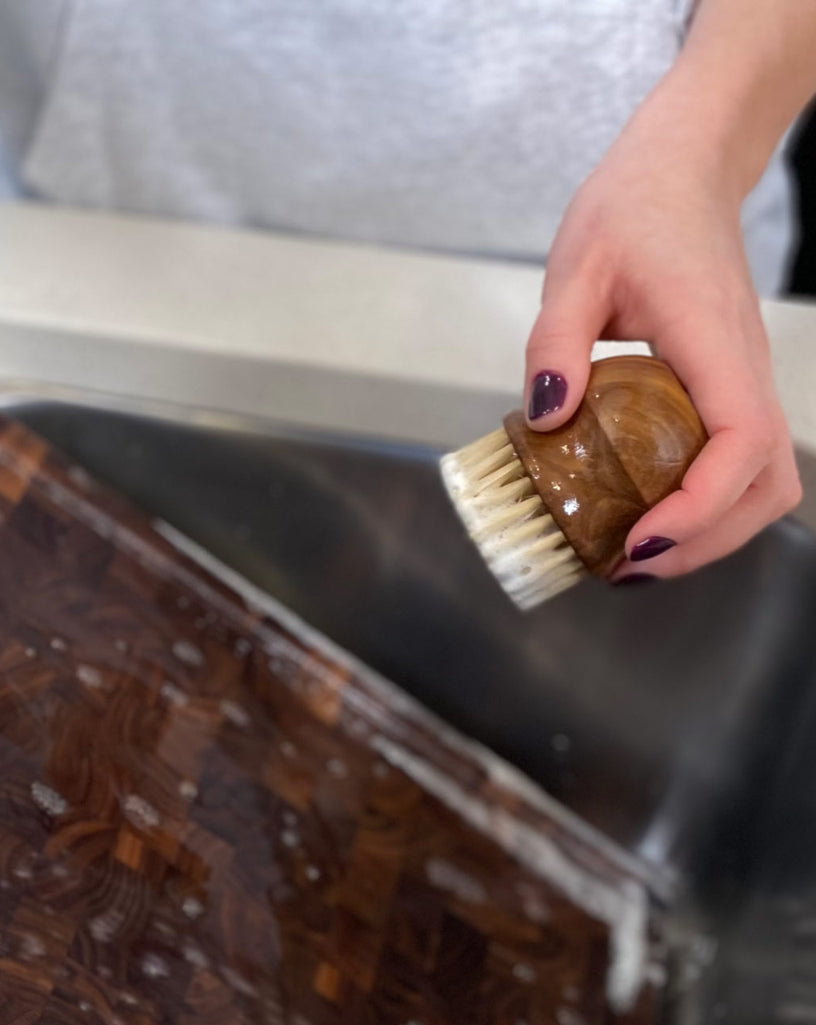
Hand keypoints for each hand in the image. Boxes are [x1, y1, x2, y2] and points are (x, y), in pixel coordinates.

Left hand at [524, 83, 801, 582]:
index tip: (639, 538)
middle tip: (627, 564)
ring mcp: (744, 380)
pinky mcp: (729, 386)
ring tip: (636, 552)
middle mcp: (744, 370)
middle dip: (707, 541)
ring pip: (764, 480)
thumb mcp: (574, 268)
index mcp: (713, 343)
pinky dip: (705, 501)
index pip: (742, 444)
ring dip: (712, 530)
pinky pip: (739, 460)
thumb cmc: (632, 208)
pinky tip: (647, 510)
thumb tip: (546, 418)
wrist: (681, 169)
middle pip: (768, 484)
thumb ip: (556, 343)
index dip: (700, 507)